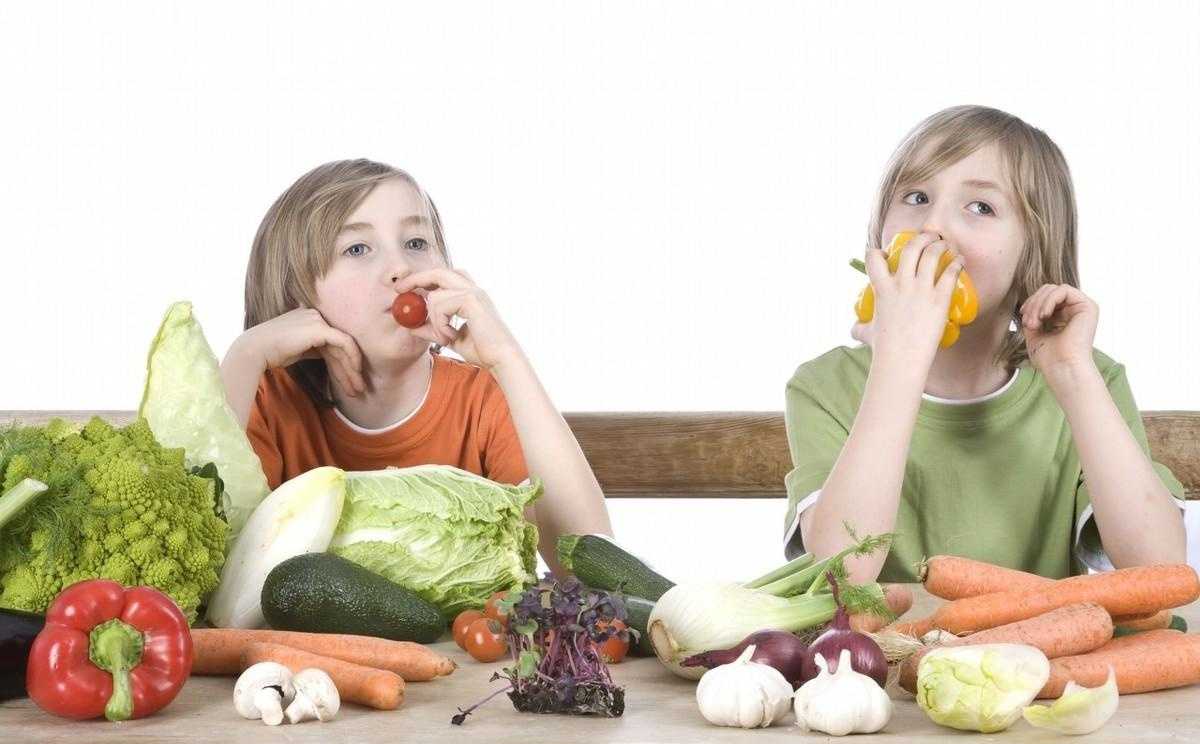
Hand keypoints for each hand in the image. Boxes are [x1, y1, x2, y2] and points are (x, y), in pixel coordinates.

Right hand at [239, 308, 365, 395]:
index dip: (343, 364)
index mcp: (311, 320)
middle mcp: (316, 316)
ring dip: (352, 370)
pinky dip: (352, 358)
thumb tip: (333, 360)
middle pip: (339, 346)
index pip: (333, 343)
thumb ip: (316, 349)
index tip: (350, 383)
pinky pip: (344, 343)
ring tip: (357, 390)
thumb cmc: (272, 353)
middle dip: (350, 370)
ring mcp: (318, 320)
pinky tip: (355, 373)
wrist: (256, 350)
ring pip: (344, 347)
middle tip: (358, 390)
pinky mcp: (320, 328)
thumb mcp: (299, 350)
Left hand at [393, 268, 523, 370]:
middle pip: (438, 272)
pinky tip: (451, 335)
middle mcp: (473, 289)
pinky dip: (440, 324)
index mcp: (471, 294)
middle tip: (399, 289)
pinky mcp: (472, 300)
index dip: (423, 278)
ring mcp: (474, 293)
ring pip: (435, 296)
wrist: (501, 359)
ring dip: (433, 319)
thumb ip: (432, 329)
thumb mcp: (451, 338)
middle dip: (416, 279)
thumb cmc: (482, 350)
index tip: (405, 287)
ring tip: (445, 336)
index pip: (444, 275)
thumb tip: (411, 325)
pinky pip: (441, 307)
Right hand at [855, 232, 963, 366]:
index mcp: (881, 289)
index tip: (887, 252)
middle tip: (928, 237)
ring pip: (933, 254)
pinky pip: (951, 273)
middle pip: (911, 247)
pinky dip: (957, 263)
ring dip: (940, 245)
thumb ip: (860, 326)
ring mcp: (921, 291)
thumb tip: (855, 328)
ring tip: (945, 245)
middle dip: (921, 237)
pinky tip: (960, 261)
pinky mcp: (940, 300)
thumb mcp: (866, 332)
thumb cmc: (883, 349)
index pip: (873, 258)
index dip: (878, 251)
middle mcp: (901, 284)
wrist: (901, 361)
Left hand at [1019, 283, 1097, 374]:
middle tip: (1029, 322)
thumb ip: (1033, 315)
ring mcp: (1083, 308)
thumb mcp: (1035, 332)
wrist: (1061, 368)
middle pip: (1048, 290)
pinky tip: (1044, 315)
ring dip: (1038, 304)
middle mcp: (1075, 310)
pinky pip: (1063, 290)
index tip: (1023, 318)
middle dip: (1033, 303)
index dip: (1031, 303)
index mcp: (1065, 316)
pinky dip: (1049, 300)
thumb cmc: (1048, 357)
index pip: (1044, 297)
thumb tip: (1028, 305)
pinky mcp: (1088, 306)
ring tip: (1034, 322)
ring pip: (1053, 289)